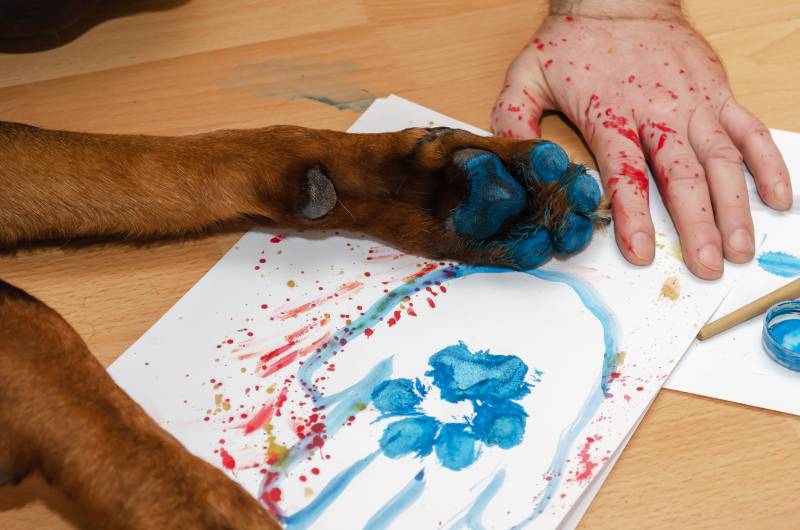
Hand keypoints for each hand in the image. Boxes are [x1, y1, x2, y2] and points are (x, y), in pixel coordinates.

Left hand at [491, 2, 792, 278]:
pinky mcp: (718, 93)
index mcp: (612, 114)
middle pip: (683, 175)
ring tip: (740, 248)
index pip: (626, 173)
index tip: (642, 252)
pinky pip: (750, 130)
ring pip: (723, 160)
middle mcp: (659, 112)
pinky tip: (779, 199)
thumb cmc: (574, 42)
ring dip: (735, 206)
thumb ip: (513, 120)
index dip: (634, 216)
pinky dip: (768, 164)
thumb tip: (514, 161)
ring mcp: (694, 104)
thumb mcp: (526, 77)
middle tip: (706, 265)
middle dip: (697, 225)